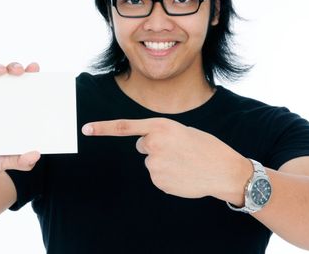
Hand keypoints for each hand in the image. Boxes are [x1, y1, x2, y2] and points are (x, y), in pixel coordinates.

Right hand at [0, 61, 41, 192]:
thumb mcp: (5, 163)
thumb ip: (20, 162)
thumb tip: (35, 155)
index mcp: (14, 111)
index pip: (26, 89)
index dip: (32, 75)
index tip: (35, 68)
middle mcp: (0, 101)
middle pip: (8, 77)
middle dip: (14, 68)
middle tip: (18, 71)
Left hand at [82, 118, 250, 201]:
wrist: (223, 170)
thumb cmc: (205, 147)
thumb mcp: (182, 131)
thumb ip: (160, 134)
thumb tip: (145, 147)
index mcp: (160, 126)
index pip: (124, 127)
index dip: (103, 128)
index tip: (85, 129)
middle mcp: (153, 144)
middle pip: (142, 146)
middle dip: (155, 147)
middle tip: (177, 150)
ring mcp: (154, 165)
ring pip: (150, 163)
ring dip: (163, 162)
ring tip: (184, 163)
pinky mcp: (158, 181)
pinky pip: (157, 177)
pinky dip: (168, 176)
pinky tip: (183, 174)